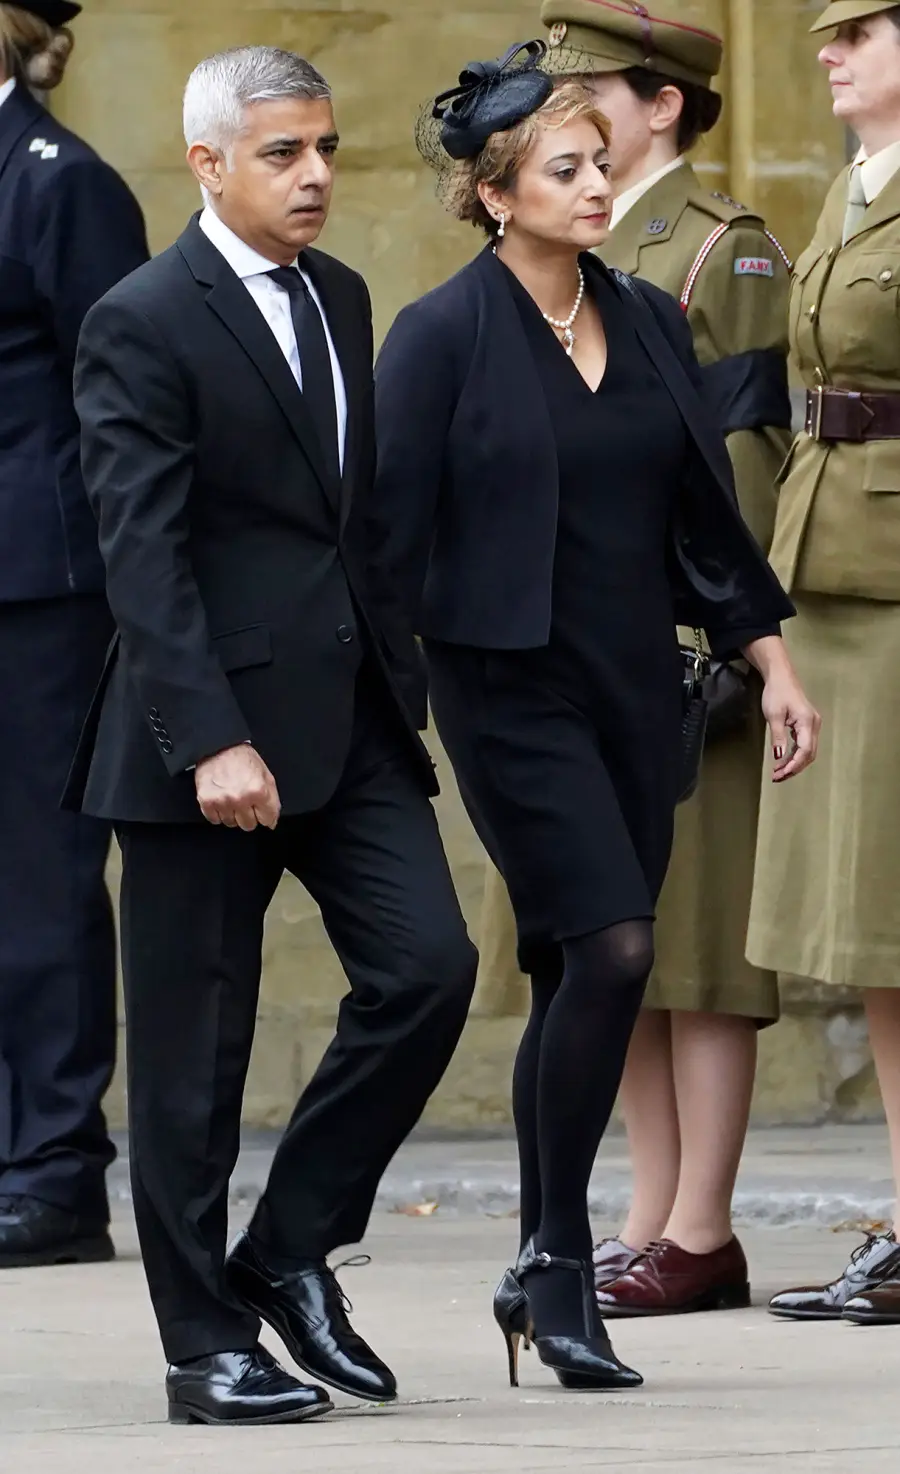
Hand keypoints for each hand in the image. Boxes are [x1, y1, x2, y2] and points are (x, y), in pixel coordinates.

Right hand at [194, 745, 280, 829]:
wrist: (219, 747)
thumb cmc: (243, 759)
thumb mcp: (266, 775)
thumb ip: (272, 800)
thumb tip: (272, 822)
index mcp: (258, 791)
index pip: (267, 820)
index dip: (265, 814)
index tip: (260, 809)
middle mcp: (241, 798)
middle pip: (249, 825)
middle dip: (249, 815)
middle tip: (244, 800)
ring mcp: (223, 801)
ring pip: (231, 823)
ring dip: (232, 813)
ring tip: (231, 797)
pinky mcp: (206, 802)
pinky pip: (215, 820)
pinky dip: (218, 812)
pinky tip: (220, 799)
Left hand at [744, 637, 820, 780]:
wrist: (781, 676)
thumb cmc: (776, 692)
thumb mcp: (774, 715)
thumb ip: (778, 737)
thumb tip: (779, 757)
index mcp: (808, 722)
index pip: (805, 751)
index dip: (794, 765)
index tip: (780, 774)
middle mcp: (814, 725)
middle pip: (809, 754)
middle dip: (794, 768)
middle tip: (777, 777)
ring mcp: (812, 725)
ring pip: (807, 751)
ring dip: (793, 763)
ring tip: (778, 772)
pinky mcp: (807, 725)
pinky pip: (804, 745)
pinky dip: (794, 755)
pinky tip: (783, 761)